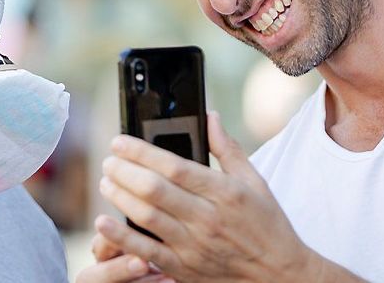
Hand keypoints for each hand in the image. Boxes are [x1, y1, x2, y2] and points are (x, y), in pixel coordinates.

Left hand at [93, 112, 316, 282]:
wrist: (279, 276)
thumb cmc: (267, 225)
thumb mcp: (255, 182)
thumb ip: (227, 148)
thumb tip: (210, 117)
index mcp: (224, 193)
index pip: (174, 166)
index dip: (141, 151)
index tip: (120, 141)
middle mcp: (207, 219)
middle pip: (154, 190)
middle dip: (124, 171)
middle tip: (109, 160)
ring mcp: (194, 246)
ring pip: (146, 217)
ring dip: (119, 196)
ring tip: (106, 181)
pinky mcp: (184, 269)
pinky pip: (146, 252)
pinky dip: (121, 237)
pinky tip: (103, 222)